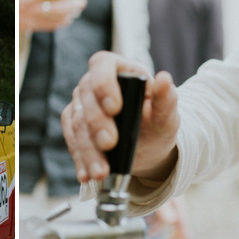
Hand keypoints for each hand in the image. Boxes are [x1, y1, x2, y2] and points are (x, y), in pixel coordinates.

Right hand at [60, 51, 179, 183]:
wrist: (146, 148)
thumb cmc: (157, 125)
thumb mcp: (166, 117)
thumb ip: (166, 100)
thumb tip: (165, 79)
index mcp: (121, 70)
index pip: (102, 65)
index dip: (103, 84)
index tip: (114, 108)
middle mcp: (95, 83)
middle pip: (86, 97)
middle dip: (97, 124)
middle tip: (110, 144)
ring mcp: (82, 104)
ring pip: (77, 123)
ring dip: (88, 149)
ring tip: (100, 171)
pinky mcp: (74, 124)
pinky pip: (72, 140)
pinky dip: (80, 159)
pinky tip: (87, 174)